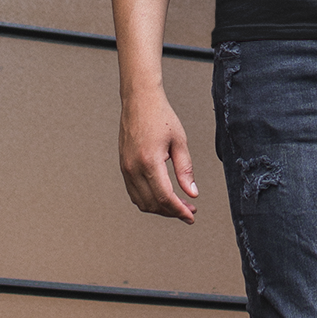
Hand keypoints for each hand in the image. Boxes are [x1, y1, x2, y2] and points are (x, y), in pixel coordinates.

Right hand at [119, 93, 198, 220]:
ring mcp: (126, 168)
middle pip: (153, 204)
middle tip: (190, 210)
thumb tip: (192, 193)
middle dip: (172, 211)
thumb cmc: (161, 116)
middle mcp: (133, 168)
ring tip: (178, 205)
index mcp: (149, 161)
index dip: (179, 211)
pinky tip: (162, 197)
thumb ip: (185, 170)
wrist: (139, 101)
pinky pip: (134, 193)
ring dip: (160, 208)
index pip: (165, 197)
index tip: (192, 216)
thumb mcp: (180, 142)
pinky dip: (148, 200)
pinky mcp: (123, 166)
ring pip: (141, 202)